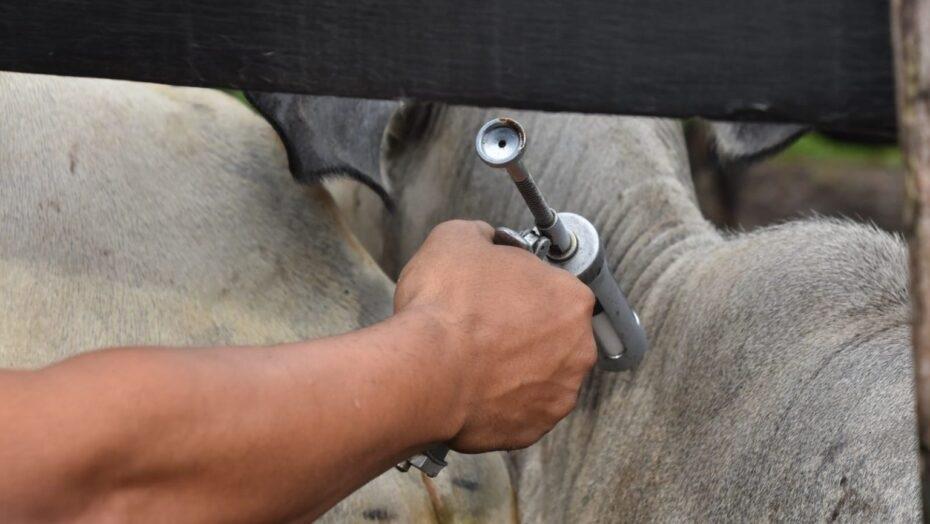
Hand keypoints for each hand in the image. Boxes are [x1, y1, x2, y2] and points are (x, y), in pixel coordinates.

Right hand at [395, 220, 596, 451]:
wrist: (423, 372)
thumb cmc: (446, 306)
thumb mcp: (456, 238)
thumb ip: (482, 234)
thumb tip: (484, 239)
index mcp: (571, 299)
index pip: (555, 285)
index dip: (522, 285)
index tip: (498, 290)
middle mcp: (579, 349)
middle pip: (555, 333)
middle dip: (524, 329)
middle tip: (484, 324)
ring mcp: (559, 394)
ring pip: (541, 374)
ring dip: (516, 367)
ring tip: (474, 359)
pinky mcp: (533, 428)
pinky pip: (520, 410)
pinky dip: (501, 401)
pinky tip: (472, 387)